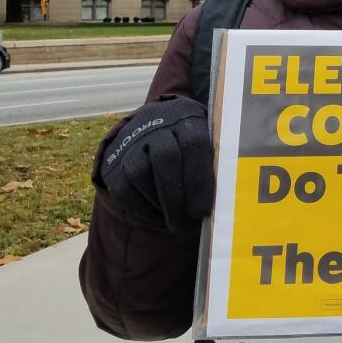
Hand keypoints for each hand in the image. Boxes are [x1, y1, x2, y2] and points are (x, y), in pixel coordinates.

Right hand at [97, 96, 214, 231]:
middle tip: (186, 224)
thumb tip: (227, 202)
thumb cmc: (189, 144)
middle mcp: (159, 125)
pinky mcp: (114, 160)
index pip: (195, 144)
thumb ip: (214, 163)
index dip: (199, 180)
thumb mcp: (206, 141)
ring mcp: (133, 140)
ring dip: (159, 204)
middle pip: (166, 158)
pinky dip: (141, 208)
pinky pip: (123, 188)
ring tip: (174, 221)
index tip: (203, 210)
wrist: (149, 125)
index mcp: (188, 118)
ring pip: (140, 172)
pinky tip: (158, 216)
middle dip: (177, 197)